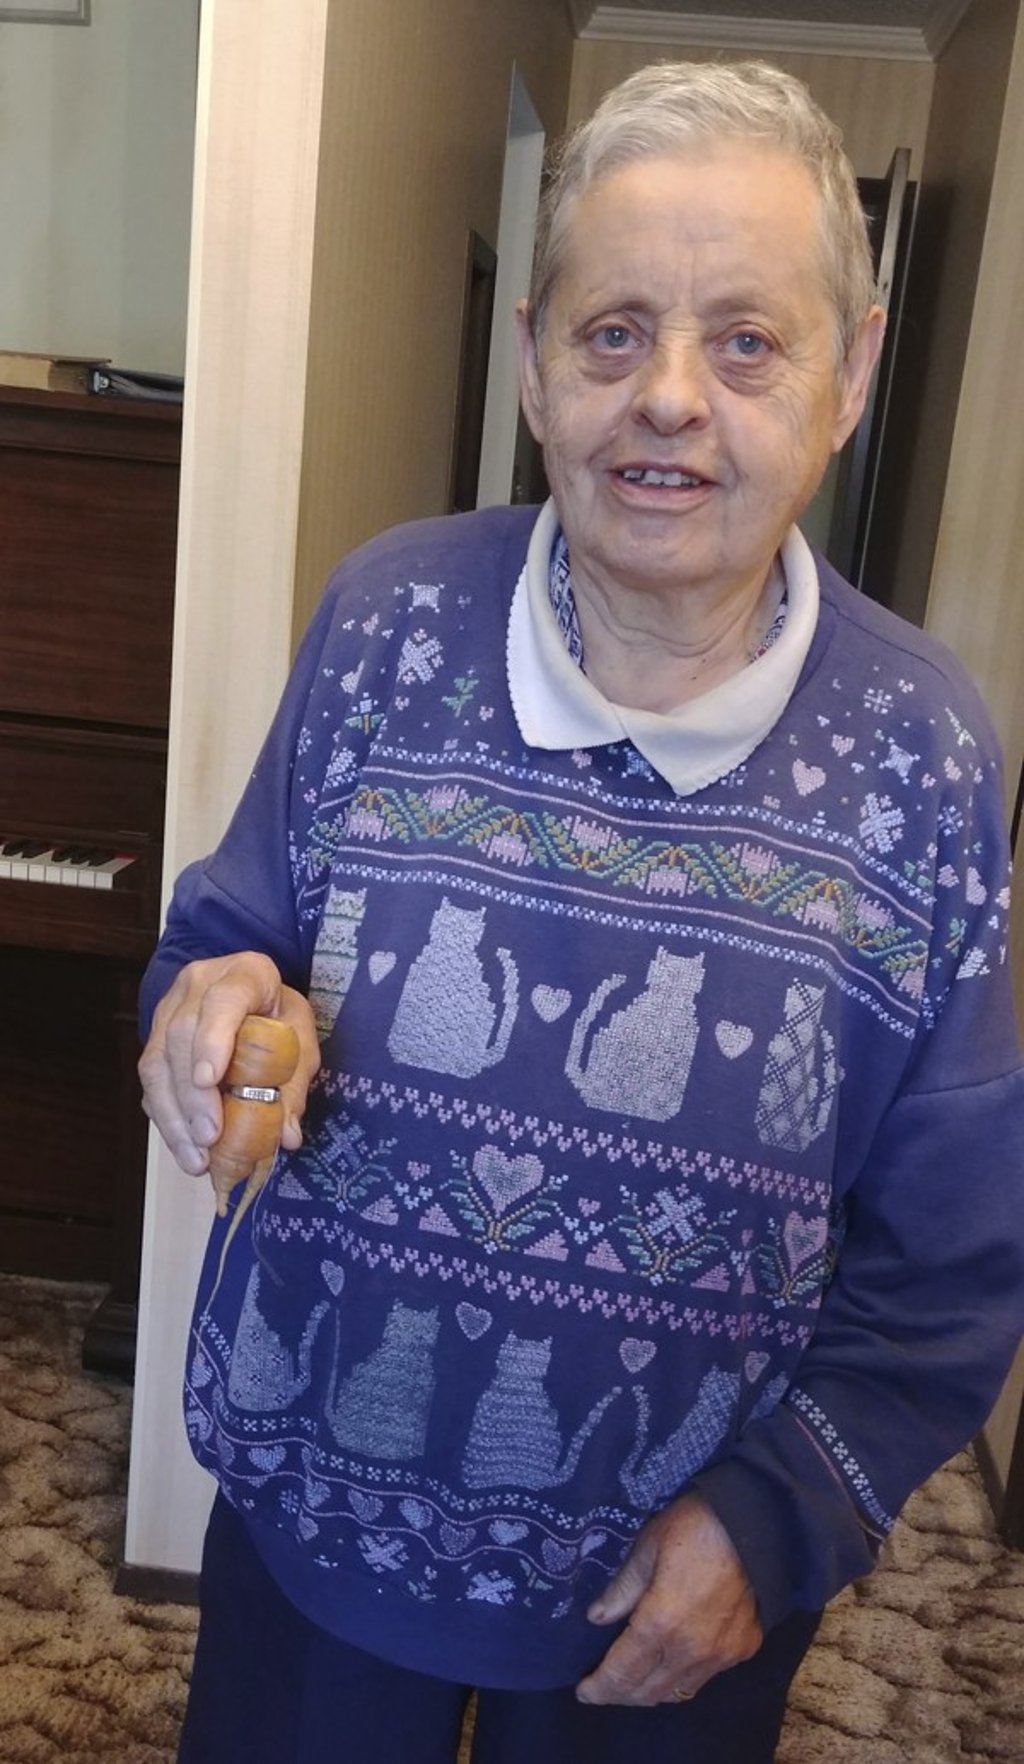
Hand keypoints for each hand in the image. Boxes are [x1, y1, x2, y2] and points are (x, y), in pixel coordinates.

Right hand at [138, 952, 319, 1178]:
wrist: (251, 992)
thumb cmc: (278, 1014)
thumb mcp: (300, 1040)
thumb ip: (294, 1083)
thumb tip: (287, 1135)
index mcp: (246, 973)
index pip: (223, 1001)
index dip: (212, 1041)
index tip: (210, 1081)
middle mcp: (199, 984)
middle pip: (181, 1036)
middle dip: (192, 1094)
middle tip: (209, 1137)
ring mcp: (170, 1008)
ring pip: (156, 1060)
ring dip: (174, 1115)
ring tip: (196, 1157)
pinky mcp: (154, 1036)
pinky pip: (151, 1080)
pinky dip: (167, 1118)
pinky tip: (184, 1148)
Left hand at [576, 1493, 761, 1706]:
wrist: (755, 1522)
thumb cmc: (694, 1528)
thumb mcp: (647, 1548)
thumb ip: (622, 1589)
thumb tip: (596, 1618)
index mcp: (661, 1624)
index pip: (622, 1674)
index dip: (599, 1688)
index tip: (583, 1692)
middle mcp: (691, 1650)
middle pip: (648, 1692)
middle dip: (620, 1694)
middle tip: (602, 1687)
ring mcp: (721, 1654)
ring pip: (678, 1691)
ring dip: (651, 1692)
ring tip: (632, 1680)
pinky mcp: (744, 1649)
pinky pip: (705, 1677)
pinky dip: (682, 1677)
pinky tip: (671, 1661)